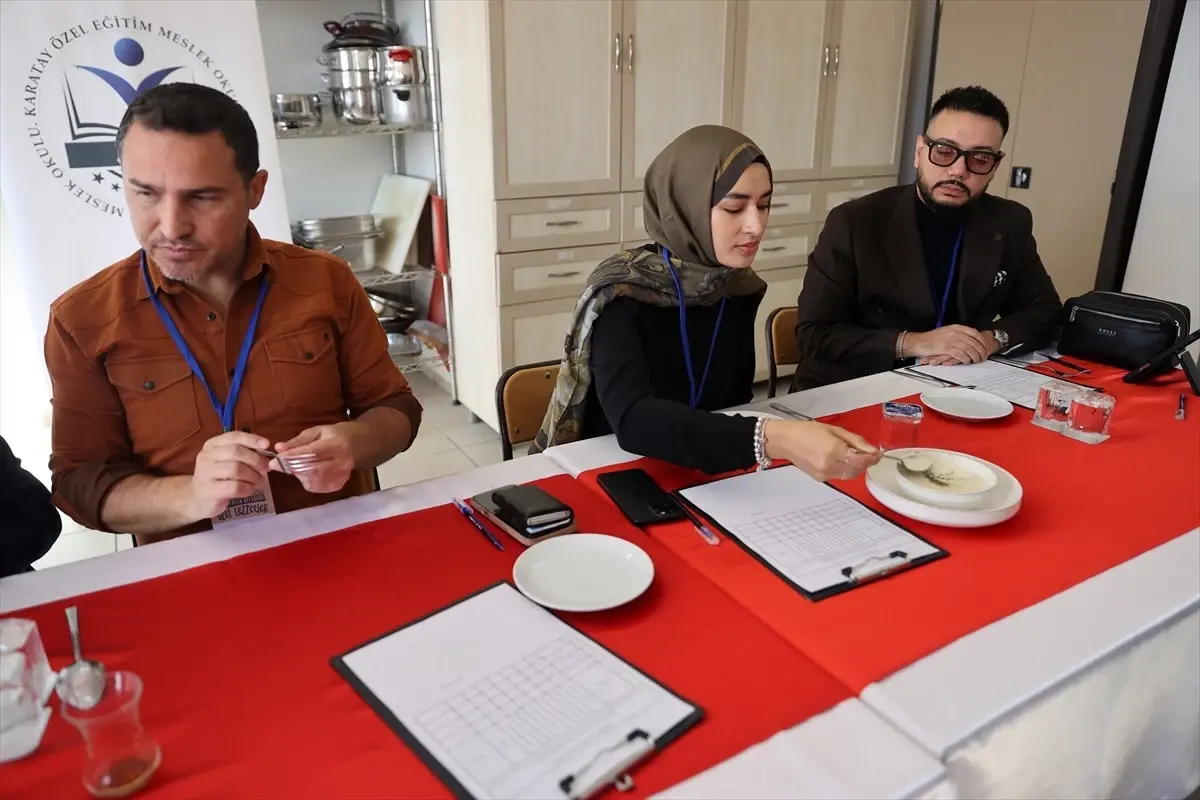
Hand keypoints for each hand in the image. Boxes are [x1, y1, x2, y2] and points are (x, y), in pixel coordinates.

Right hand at [189, 431, 271, 518]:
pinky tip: (248, 490)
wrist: (197, 499)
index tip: (267, 445)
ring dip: (253, 476)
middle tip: (265, 469)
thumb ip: (244, 453)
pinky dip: (247, 488)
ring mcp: (204, 474)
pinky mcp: (208, 491)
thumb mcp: (228, 461)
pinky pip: (235, 487)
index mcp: (212, 445)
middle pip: (236, 452)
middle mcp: (206, 456)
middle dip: (255, 459)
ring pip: (236, 469)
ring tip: (258, 481)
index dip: (252, 439)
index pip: (234, 436)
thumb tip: (266, 450)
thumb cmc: (218, 477)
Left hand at [272, 424, 355, 493]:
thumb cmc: (333, 436)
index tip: (274, 460)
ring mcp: (340, 476)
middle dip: (291, 467)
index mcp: (336, 445)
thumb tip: (278, 448)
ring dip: (298, 474)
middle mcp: (341, 463)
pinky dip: (305, 480)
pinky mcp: (337, 485)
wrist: (355, 447)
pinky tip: (307, 472)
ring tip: (296, 465)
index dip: (292, 458)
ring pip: (311, 480)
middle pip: (311, 469)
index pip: (312, 453)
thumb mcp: (315, 432)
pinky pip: (315, 486)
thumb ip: (297, 441)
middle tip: (278, 464)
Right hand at [763, 421, 881, 480]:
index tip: (878, 453)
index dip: (873, 458)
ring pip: (850, 475)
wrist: (786, 440)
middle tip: (869, 454)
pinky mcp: (820, 478)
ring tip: (854, 455)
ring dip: (856, 467)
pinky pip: (840, 476)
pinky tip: (841, 460)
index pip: (861, 460)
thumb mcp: (835, 430)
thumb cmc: (806, 431)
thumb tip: (871, 449)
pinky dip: (845, 469)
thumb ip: (856, 441)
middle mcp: (829, 464)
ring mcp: (824, 473)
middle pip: (857, 469)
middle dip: (866, 462)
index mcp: (834, 449)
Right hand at [906, 325, 989, 364]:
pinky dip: (966, 359)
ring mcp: (951, 340)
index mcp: (955, 327)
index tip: (984, 346)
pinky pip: (961, 354)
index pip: (973, 332)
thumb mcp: (945, 332)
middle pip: (973, 341)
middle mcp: (955, 333)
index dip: (981, 340)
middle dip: (980, 350)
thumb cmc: (930, 339)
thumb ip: (956, 333)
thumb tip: (966, 339)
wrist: (917, 342)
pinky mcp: (947, 349)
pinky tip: (967, 361)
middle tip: (983, 356)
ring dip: (975, 356)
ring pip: (969, 349)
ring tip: (976, 360)